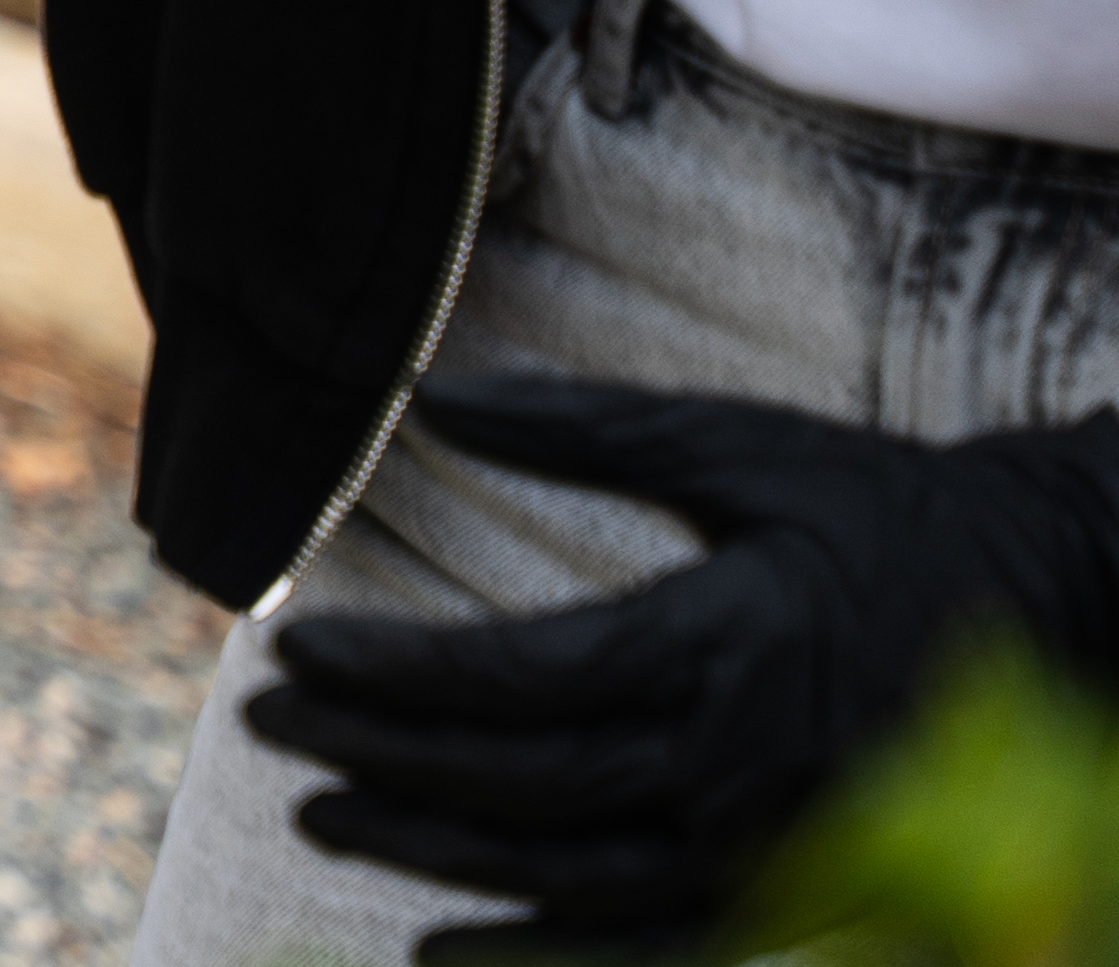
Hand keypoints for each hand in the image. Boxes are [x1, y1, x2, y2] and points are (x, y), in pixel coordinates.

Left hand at [251, 372, 1118, 957]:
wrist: (1051, 597)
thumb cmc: (879, 508)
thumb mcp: (739, 446)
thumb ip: (581, 428)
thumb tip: (431, 395)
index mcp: (724, 639)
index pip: (519, 676)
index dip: (396, 674)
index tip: (294, 650)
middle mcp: (741, 756)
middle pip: (522, 781)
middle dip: (380, 759)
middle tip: (265, 729)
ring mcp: (769, 836)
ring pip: (566, 871)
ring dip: (430, 855)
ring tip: (317, 818)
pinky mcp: (792, 881)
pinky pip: (647, 943)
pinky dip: (538, 954)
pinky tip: (435, 946)